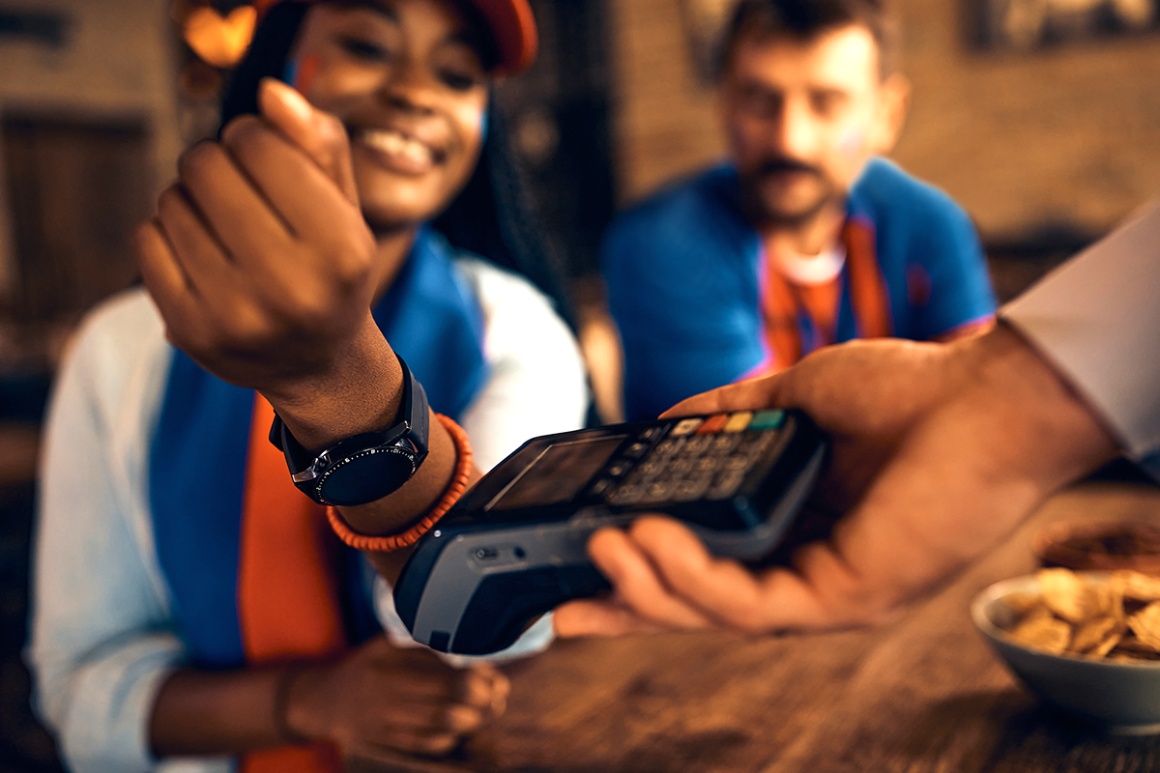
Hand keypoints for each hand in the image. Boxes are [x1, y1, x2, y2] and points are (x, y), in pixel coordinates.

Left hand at [135, 78, 381, 403]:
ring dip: (191, 199)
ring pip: (172, 200)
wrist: (320, 365)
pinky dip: (167, 233)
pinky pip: (146, 239)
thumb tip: (269, 93)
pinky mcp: (190, 331)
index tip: (265, 158)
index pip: (259, 144)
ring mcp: (236, 315)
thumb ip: (317, 143)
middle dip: (216, 162)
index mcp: (341, 250)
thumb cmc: (331, 269)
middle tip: (238, 191)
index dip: (253, 137)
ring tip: (224, 228)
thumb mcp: (345, 206)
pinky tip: (200, 254)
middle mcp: (292, 287)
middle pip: (206, 166)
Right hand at [285, 636, 508, 758]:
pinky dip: (450, 737)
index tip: (494, 679)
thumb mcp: (390, 644)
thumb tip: (473, 660)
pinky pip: (427, 744)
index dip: (480, 681)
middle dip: (482, 703)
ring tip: (485, 712)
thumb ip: (426, 649)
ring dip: (472, 721)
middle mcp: (388, 693)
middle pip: (449, 705)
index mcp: (392, 663)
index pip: (449, 675)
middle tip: (497, 697)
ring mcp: (387, 721)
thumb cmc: (368, 665)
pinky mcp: (387, 741)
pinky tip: (459, 727)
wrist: (325, 699)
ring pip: (442, 727)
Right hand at [553, 325, 1118, 636]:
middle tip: (558, 607)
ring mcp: (824, 591)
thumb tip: (665, 424)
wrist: (983, 395)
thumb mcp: (789, 402)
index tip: (581, 564)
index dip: (641, 572)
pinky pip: (751, 605)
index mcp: (791, 527)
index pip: (704, 564)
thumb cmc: (906, 394)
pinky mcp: (844, 598)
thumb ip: (726, 418)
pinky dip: (694, 578)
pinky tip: (654, 541)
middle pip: (696, 605)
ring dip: (648, 589)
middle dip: (625, 609)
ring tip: (599, 552)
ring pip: (714, 614)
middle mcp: (804, 569)